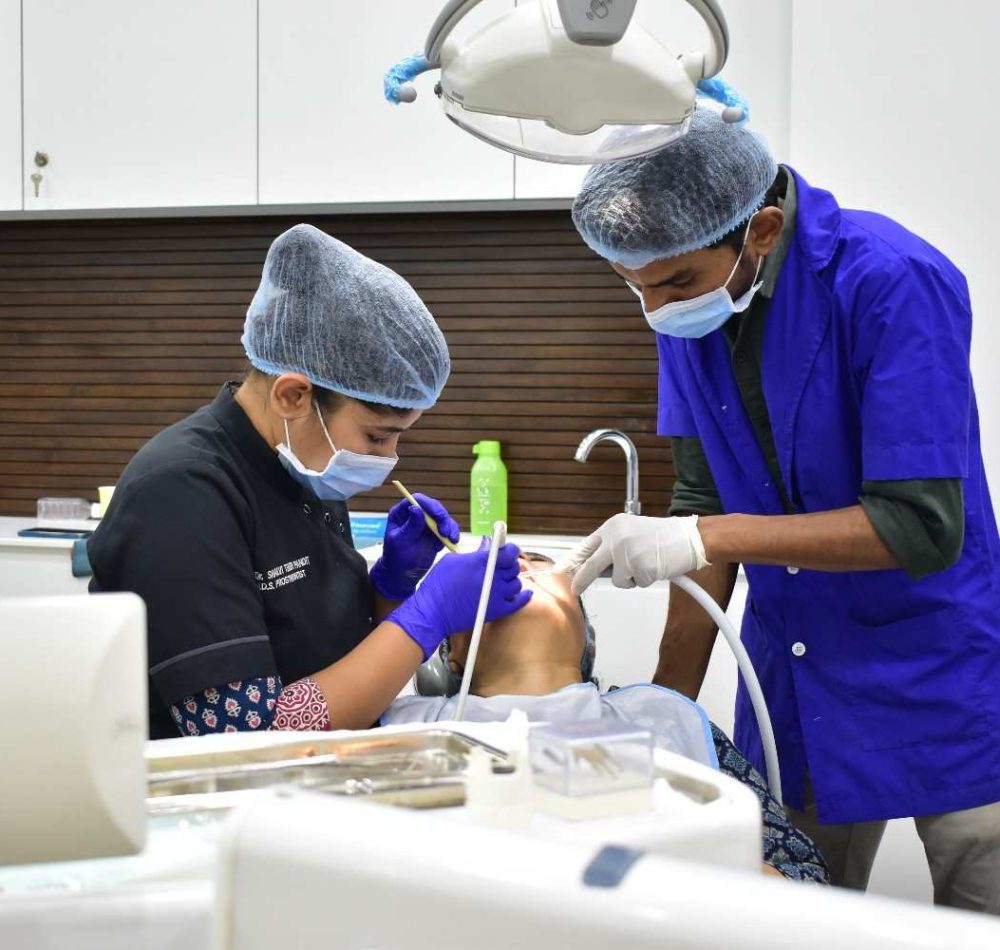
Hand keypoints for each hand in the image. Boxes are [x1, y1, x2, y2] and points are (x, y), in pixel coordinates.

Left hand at [370, 493, 459, 600]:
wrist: (402, 576)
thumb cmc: (396, 558)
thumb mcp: (400, 542)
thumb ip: (410, 526)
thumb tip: (416, 508)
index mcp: (402, 513)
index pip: (417, 500)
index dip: (429, 504)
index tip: (438, 516)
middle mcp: (415, 516)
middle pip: (433, 507)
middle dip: (442, 517)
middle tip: (445, 531)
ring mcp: (426, 525)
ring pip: (443, 518)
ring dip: (450, 526)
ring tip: (451, 538)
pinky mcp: (436, 535)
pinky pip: (448, 530)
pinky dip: (451, 535)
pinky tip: (448, 544)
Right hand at [387, 539, 531, 659]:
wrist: (433, 611)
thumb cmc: (439, 585)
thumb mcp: (454, 560)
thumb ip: (475, 553)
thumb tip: (487, 547)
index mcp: (483, 562)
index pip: (509, 551)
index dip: (511, 549)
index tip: (508, 549)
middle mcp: (494, 577)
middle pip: (513, 567)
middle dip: (509, 564)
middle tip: (501, 565)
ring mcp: (497, 595)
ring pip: (516, 584)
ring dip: (511, 580)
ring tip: (503, 581)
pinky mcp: (497, 610)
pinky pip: (518, 603)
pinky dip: (524, 597)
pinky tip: (525, 593)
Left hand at [558, 513, 709, 594]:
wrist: (690, 537)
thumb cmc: (663, 536)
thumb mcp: (632, 533)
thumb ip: (612, 546)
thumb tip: (593, 566)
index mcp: (612, 527)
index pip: (586, 546)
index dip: (574, 561)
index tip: (561, 570)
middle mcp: (616, 538)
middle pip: (591, 566)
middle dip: (581, 580)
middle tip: (575, 589)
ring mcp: (627, 554)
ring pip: (618, 580)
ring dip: (631, 578)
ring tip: (647, 564)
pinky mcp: (640, 568)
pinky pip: (636, 584)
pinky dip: (646, 580)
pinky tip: (656, 567)